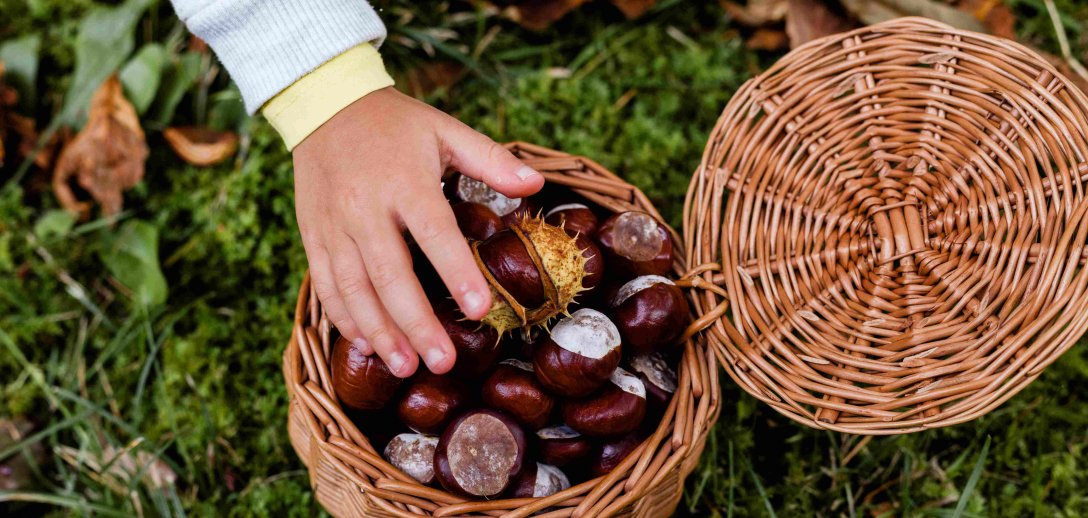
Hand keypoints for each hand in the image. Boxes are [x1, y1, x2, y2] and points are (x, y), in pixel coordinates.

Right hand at [293, 87, 543, 377]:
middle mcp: (365, 207)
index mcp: (405, 181)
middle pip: (389, 274)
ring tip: (406, 367)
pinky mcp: (313, 235)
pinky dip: (344, 318)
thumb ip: (490, 160)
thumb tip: (536, 184)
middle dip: (416, 323)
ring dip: (379, 331)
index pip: (434, 233)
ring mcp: (334, 225)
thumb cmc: (396, 123)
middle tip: (442, 362)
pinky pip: (326, 284)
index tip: (479, 309)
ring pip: (353, 288)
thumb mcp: (445, 129)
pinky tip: (367, 345)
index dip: (456, 272)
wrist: (325, 104)